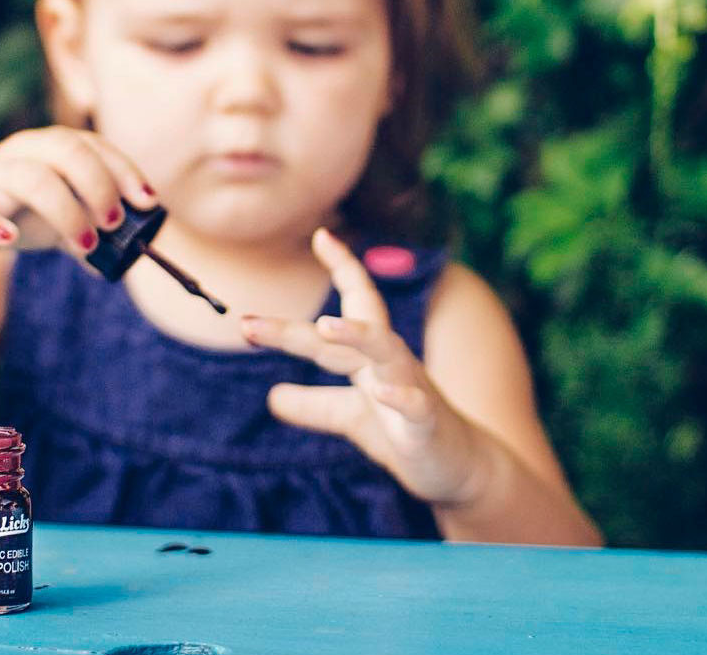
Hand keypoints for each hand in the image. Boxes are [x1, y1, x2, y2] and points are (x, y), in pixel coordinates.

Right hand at [0, 125, 157, 261]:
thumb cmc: (17, 211)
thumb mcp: (60, 218)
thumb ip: (93, 230)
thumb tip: (128, 259)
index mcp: (53, 148)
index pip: (95, 146)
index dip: (125, 170)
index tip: (147, 201)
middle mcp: (25, 151)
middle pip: (67, 150)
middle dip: (99, 185)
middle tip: (115, 223)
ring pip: (31, 178)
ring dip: (65, 211)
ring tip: (86, 245)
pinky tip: (9, 239)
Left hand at [241, 228, 486, 506]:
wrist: (461, 470)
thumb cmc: (407, 435)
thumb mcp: (352, 419)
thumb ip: (314, 406)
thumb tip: (271, 396)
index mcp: (372, 359)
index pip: (358, 304)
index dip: (343, 267)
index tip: (321, 234)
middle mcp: (392, 364)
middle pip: (351, 329)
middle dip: (296, 328)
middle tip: (245, 323)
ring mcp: (413, 391)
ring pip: (389, 353)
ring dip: (359, 336)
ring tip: (325, 326)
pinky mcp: (427, 426)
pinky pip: (416, 406)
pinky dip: (401, 398)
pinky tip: (382, 394)